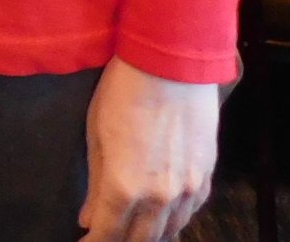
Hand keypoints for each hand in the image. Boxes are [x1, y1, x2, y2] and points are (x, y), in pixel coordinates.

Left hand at [79, 57, 218, 241]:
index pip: (108, 233)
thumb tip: (89, 219)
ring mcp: (186, 189)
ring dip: (149, 235)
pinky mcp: (205, 176)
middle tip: (107, 235)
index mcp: (124, 187)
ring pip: (169, 230)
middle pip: (140, 239)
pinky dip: (174, 220)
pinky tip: (164, 218)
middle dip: (120, 241)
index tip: (84, 241)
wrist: (171, 65)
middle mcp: (159, 197)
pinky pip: (190, 212)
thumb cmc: (123, 93)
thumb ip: (95, 184)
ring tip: (132, 232)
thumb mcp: (95, 136)